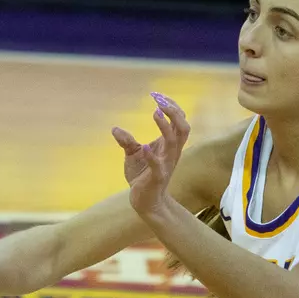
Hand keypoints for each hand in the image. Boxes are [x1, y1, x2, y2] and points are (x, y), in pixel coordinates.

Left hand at [113, 91, 189, 218]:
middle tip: (160, 100)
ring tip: (155, 113)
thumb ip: (127, 141)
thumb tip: (115, 129)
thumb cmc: (142, 176)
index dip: (172, 107)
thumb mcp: (133, 155)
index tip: (158, 95)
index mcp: (169, 145)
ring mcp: (166, 164)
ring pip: (174, 143)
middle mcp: (172, 153)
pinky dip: (153, 156)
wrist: (145, 202)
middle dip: (175, 112)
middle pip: (183, 128)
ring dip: (166, 127)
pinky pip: (158, 166)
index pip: (179, 121)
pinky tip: (145, 148)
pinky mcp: (157, 178)